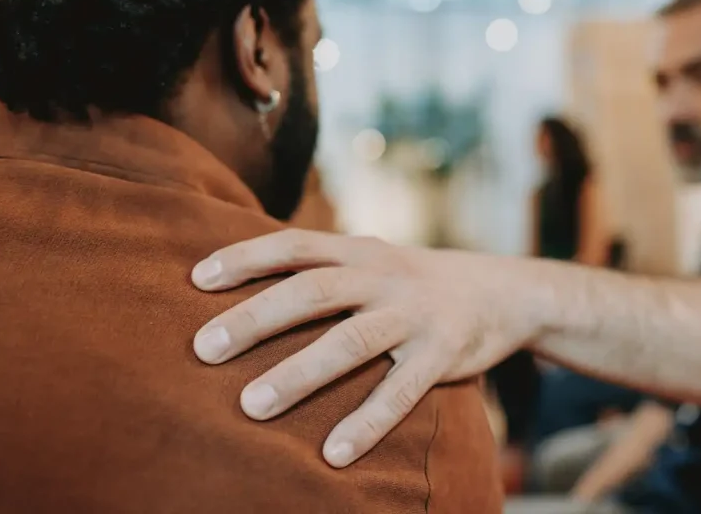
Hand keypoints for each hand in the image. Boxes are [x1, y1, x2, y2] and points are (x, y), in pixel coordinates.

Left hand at [190, 230, 553, 467]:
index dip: (246, 257)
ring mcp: (414, 315)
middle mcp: (384, 277)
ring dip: (299, 373)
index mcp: (360, 251)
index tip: (196, 280)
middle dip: (256, 319)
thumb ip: (325, 266)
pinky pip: (400, 392)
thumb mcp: (374, 259)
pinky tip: (333, 454)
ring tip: (251, 406)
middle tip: (204, 349)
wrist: (503, 291)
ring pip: (350, 342)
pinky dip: (367, 423)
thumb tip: (246, 285)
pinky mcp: (442, 355)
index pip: (295, 245)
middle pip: (312, 291)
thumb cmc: (416, 283)